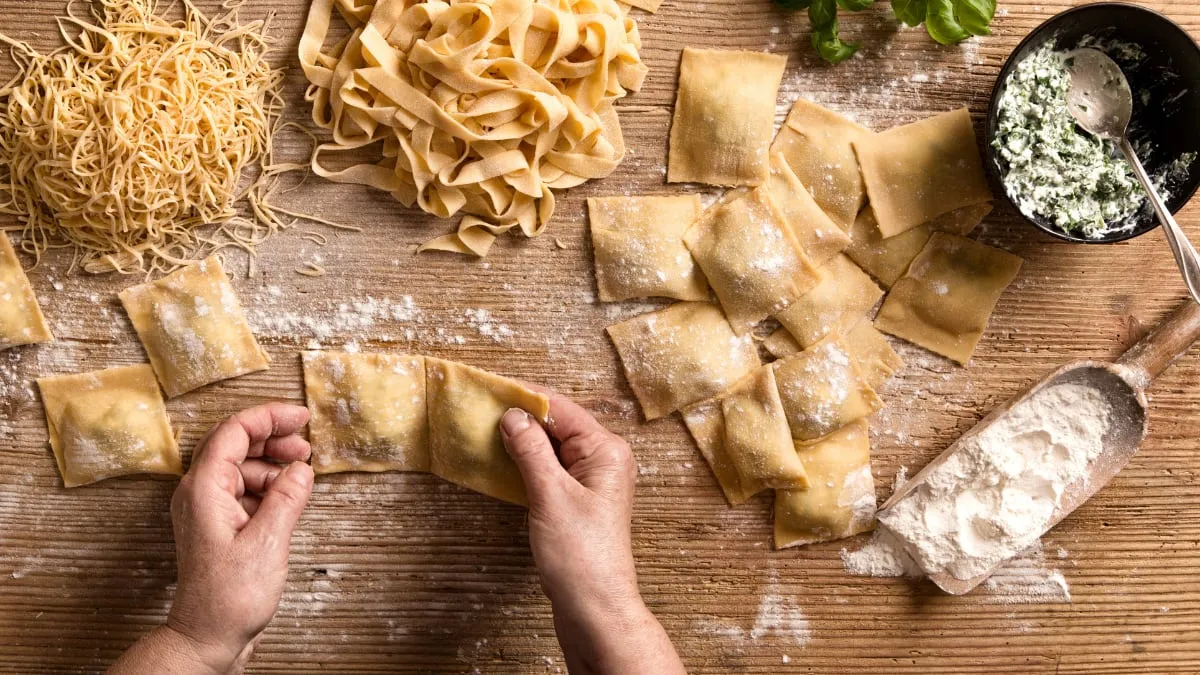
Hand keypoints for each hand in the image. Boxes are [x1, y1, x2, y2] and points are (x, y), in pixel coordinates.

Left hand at [110, 403, 314, 673]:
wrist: (208, 637)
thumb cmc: (228, 598)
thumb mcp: (268, 542)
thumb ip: (287, 498)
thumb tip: (301, 469)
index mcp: (204, 489)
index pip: (234, 431)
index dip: (269, 417)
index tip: (300, 417)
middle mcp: (199, 494)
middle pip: (235, 445)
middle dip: (272, 439)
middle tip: (305, 444)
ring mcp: (206, 509)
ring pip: (241, 467)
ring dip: (272, 465)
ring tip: (301, 473)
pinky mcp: (218, 525)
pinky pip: (242, 490)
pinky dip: (267, 487)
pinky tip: (288, 497)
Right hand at [500, 394, 684, 674]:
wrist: (595, 609)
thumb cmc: (580, 555)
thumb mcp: (550, 495)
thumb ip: (531, 451)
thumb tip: (512, 415)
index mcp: (606, 450)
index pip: (561, 408)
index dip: (524, 397)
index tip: (489, 388)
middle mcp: (604, 459)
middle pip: (558, 424)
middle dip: (521, 416)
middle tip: (480, 407)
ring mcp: (592, 481)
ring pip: (552, 447)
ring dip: (522, 439)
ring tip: (485, 429)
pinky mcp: (579, 501)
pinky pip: (551, 469)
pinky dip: (527, 462)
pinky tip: (503, 460)